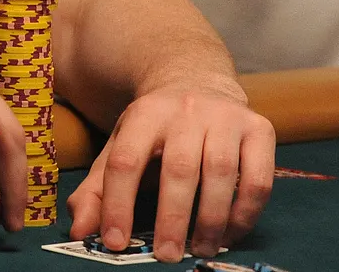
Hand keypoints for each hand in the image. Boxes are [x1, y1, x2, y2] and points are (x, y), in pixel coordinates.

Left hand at [67, 82, 274, 261]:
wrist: (196, 83)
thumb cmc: (154, 131)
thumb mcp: (119, 148)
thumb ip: (96, 191)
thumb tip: (79, 231)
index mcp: (143, 114)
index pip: (126, 161)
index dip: (118, 204)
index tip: (115, 242)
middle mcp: (185, 110)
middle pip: (178, 168)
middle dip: (171, 218)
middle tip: (166, 256)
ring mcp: (226, 117)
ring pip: (222, 174)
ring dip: (212, 220)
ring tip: (200, 249)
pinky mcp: (260, 129)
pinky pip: (258, 179)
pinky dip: (245, 213)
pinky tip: (229, 234)